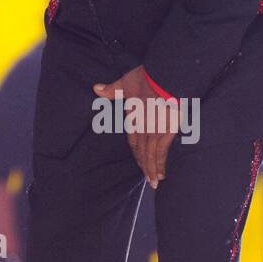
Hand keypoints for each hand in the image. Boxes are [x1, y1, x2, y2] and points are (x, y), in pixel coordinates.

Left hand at [94, 66, 178, 189]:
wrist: (163, 79)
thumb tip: (95, 88)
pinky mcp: (167, 132)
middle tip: (148, 180)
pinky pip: (162, 153)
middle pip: (141, 151)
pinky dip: (160, 165)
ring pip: (150, 156)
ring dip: (151, 170)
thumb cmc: (145, 80)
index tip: (139, 160)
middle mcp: (141, 129)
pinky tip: (161, 175)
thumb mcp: (125, 83)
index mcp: (132, 119)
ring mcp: (154, 132)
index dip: (136, 152)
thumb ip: (112, 89)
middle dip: (144, 166)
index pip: (133, 140)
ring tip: (154, 182)